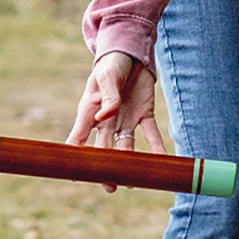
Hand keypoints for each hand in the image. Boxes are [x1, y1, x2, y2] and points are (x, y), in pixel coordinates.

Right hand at [67, 51, 163, 190]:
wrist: (130, 52)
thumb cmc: (111, 64)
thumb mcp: (107, 76)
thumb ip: (108, 97)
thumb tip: (104, 118)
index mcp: (90, 111)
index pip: (79, 138)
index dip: (76, 156)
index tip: (75, 175)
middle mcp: (107, 121)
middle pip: (104, 149)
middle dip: (106, 168)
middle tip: (109, 186)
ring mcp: (126, 120)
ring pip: (127, 147)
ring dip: (130, 163)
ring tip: (133, 181)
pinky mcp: (144, 115)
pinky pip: (151, 134)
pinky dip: (157, 147)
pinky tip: (162, 161)